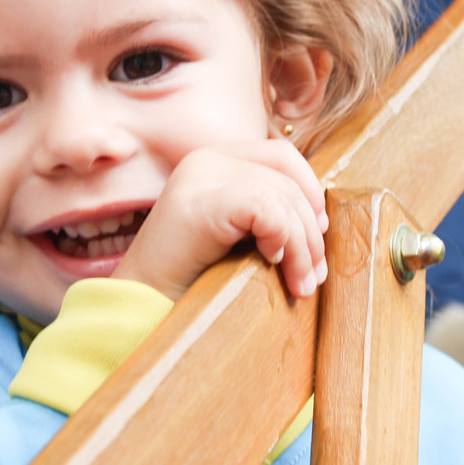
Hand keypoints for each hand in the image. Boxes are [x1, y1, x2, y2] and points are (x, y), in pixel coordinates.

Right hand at [112, 140, 327, 299]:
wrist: (141, 308)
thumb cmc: (192, 280)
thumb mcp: (236, 236)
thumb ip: (266, 213)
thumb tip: (322, 217)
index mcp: (215, 161)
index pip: (282, 156)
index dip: (309, 192)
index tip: (316, 238)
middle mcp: (206, 159)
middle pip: (288, 177)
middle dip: (311, 230)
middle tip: (314, 276)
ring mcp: (200, 176)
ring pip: (282, 196)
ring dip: (303, 246)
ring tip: (301, 284)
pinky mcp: (200, 201)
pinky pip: (267, 209)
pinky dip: (283, 239)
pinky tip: (272, 264)